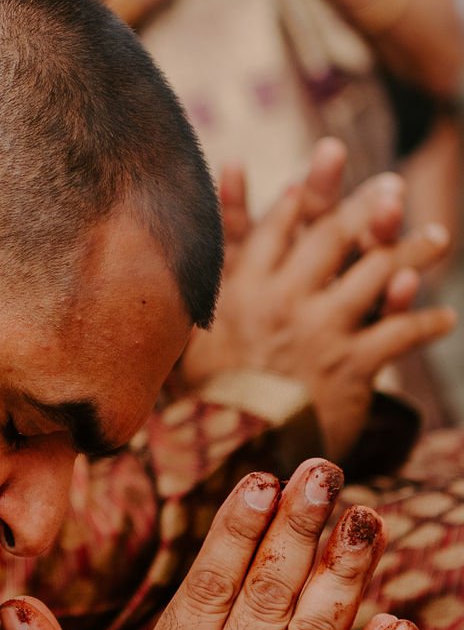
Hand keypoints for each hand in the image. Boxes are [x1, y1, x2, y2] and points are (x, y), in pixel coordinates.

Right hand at [184, 156, 454, 457]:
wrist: (234, 452)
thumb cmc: (207, 401)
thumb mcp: (191, 336)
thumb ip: (207, 296)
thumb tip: (198, 264)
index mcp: (244, 287)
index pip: (277, 226)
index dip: (302, 198)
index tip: (321, 176)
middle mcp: (285, 298)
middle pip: (334, 234)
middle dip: (366, 206)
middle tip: (393, 187)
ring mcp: (322, 327)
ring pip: (378, 272)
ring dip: (414, 249)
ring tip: (438, 236)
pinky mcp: (352, 363)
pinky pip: (401, 331)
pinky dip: (428, 322)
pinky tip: (447, 318)